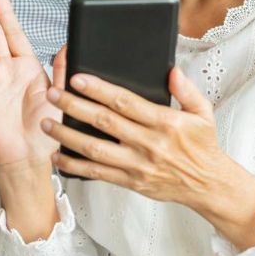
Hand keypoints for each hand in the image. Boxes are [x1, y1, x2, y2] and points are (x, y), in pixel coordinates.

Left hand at [44, 67, 254, 246]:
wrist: (207, 184)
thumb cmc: (203, 146)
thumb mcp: (203, 113)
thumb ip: (186, 90)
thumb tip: (172, 71)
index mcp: (165, 123)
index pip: (125, 102)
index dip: (98, 89)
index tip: (77, 78)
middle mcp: (149, 144)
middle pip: (104, 122)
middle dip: (74, 106)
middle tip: (52, 93)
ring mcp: (138, 165)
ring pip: (94, 149)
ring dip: (67, 135)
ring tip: (46, 123)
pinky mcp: (131, 182)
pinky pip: (97, 173)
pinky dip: (74, 166)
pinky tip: (58, 156)